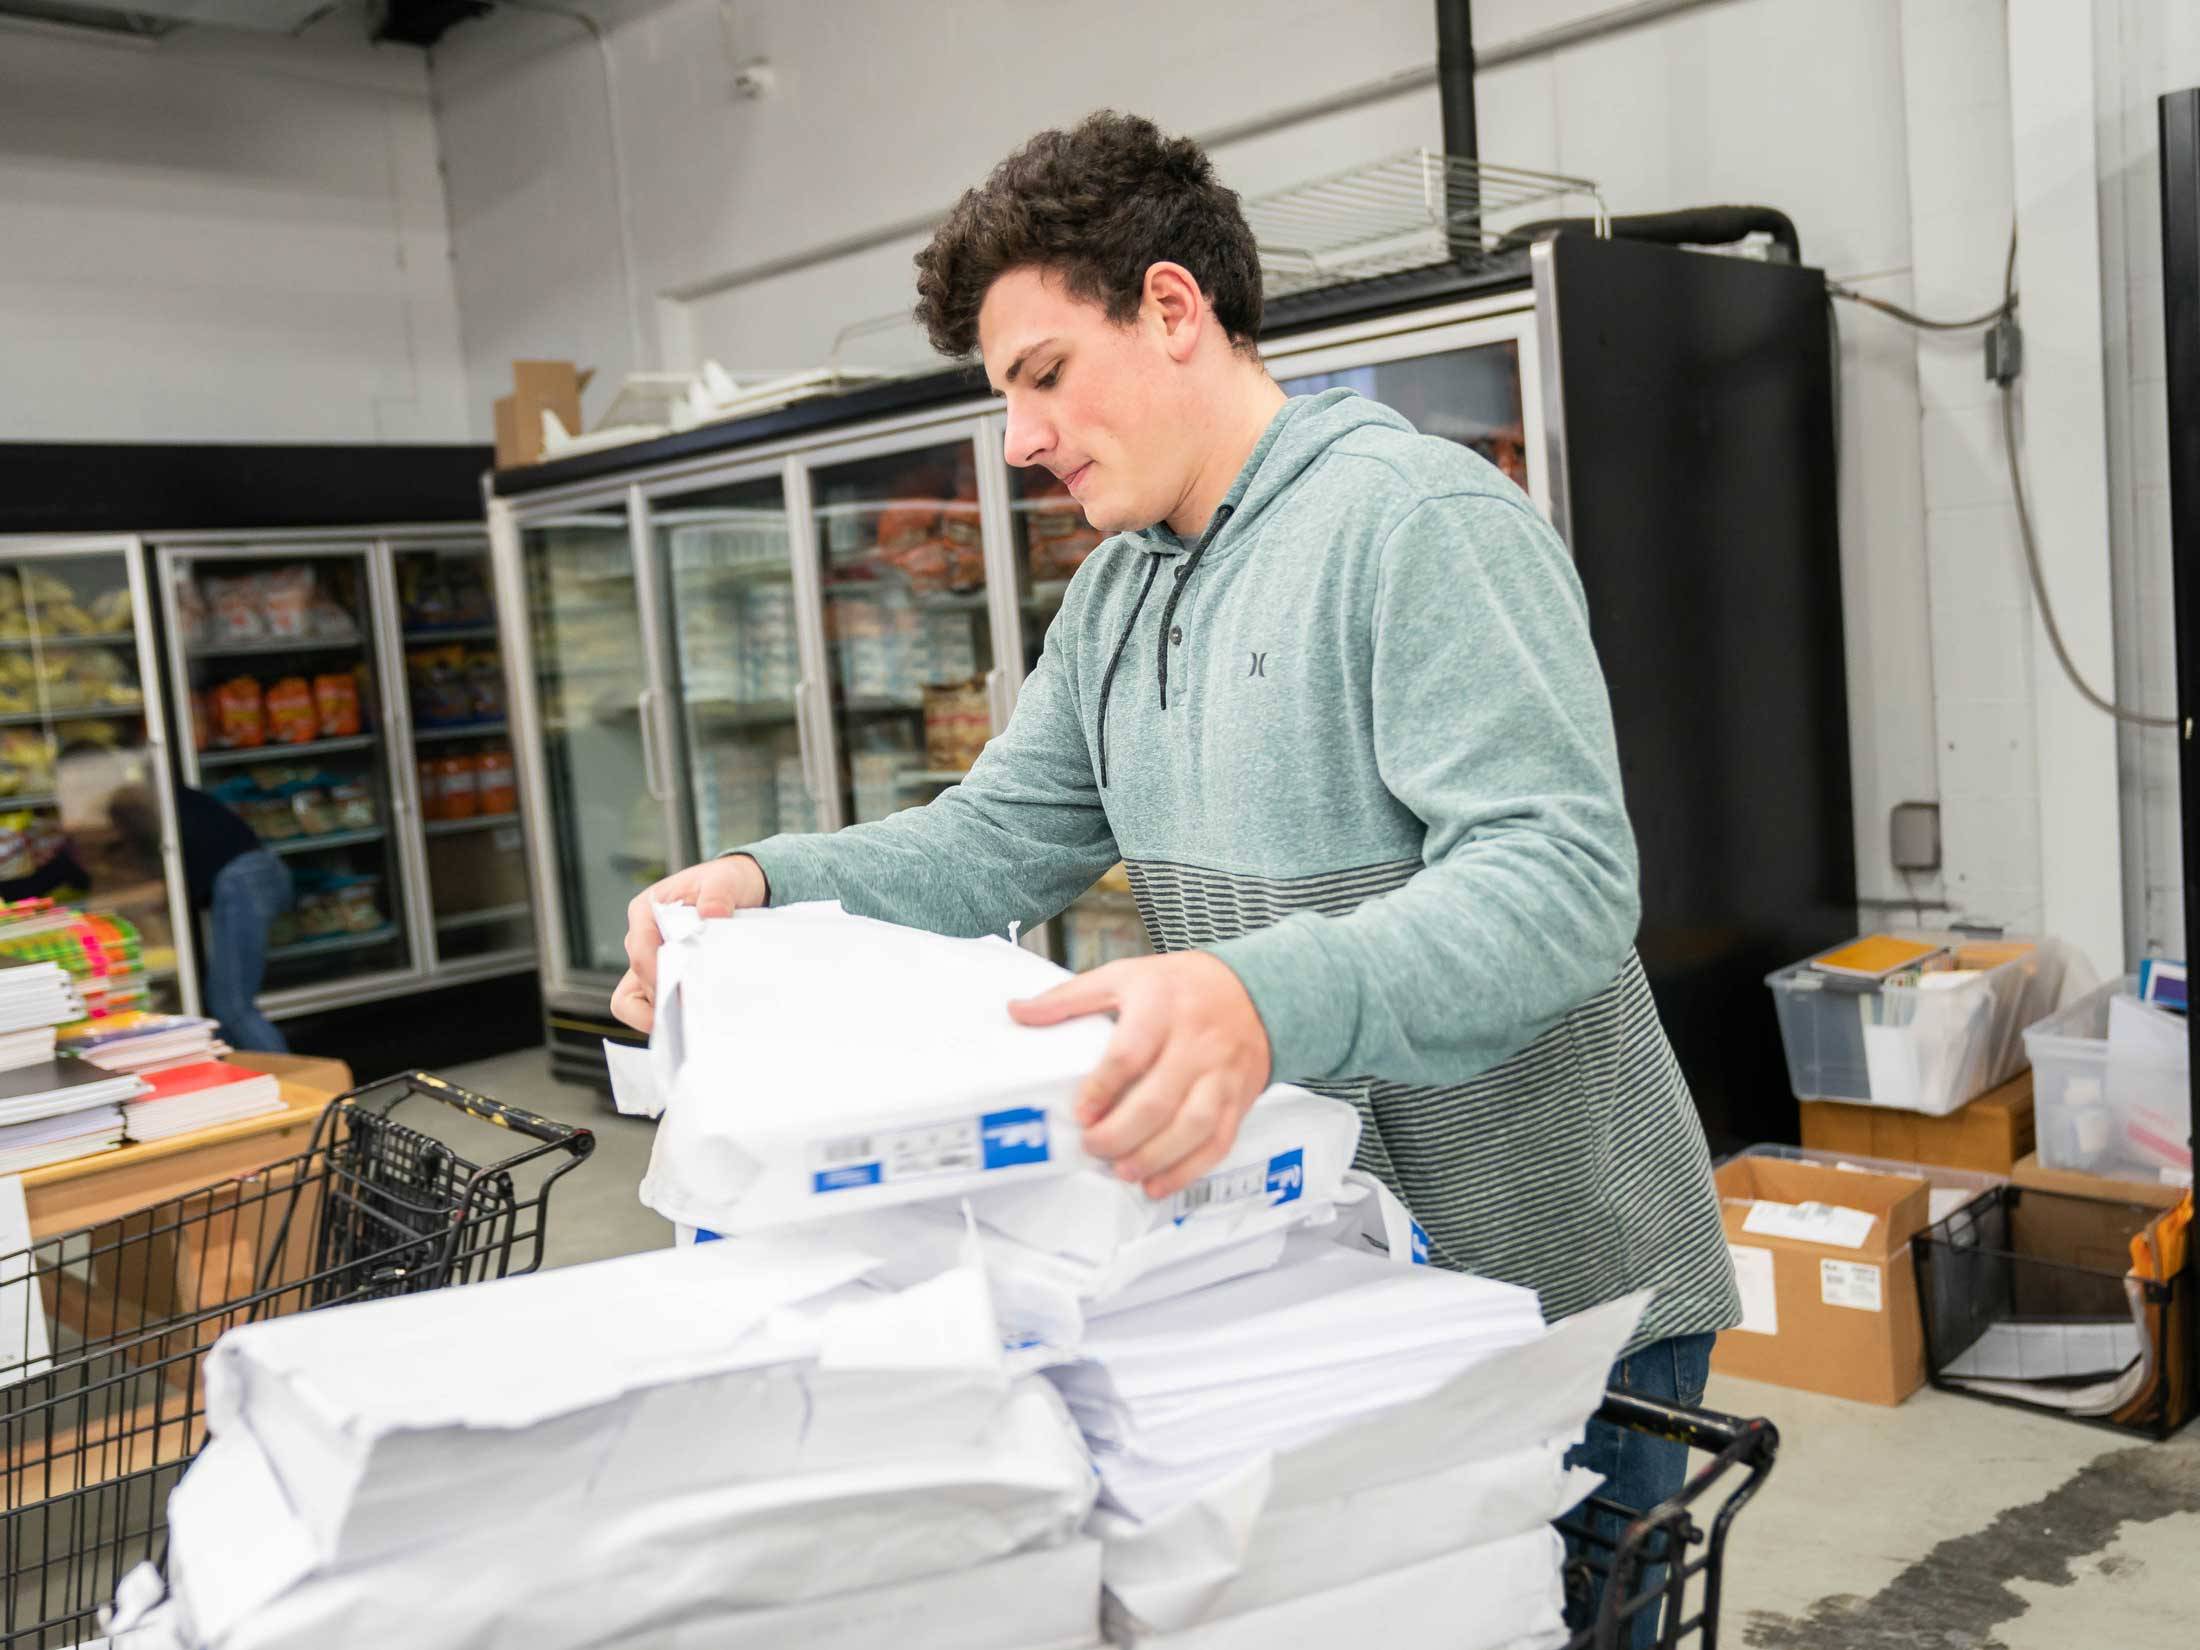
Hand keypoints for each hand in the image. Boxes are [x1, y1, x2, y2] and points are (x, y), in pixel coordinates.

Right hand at [610, 855, 767, 1031]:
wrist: (741, 891)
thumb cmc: (725, 882)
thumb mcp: (725, 880)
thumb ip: (717, 894)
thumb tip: (711, 914)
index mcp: (646, 911)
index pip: (640, 948)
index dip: (655, 974)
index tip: (679, 992)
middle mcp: (643, 938)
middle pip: (639, 978)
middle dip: (664, 997)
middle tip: (696, 1010)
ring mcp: (652, 961)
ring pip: (636, 999)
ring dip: (662, 1012)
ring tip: (694, 1018)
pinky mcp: (665, 977)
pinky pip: (653, 1005)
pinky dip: (670, 1014)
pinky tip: (695, 1015)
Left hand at [1009, 951, 1271, 1199]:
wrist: (1253, 992)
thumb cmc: (1179, 987)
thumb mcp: (1124, 976)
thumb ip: (1069, 997)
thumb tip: (1018, 1012)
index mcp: (1161, 1006)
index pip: (1130, 1053)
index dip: (1103, 1088)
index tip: (1081, 1113)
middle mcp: (1195, 1042)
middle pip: (1159, 1098)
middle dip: (1121, 1133)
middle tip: (1093, 1147)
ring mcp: (1220, 1074)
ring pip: (1192, 1126)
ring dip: (1154, 1157)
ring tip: (1122, 1171)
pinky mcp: (1236, 1100)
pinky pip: (1218, 1142)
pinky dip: (1188, 1170)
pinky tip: (1158, 1183)